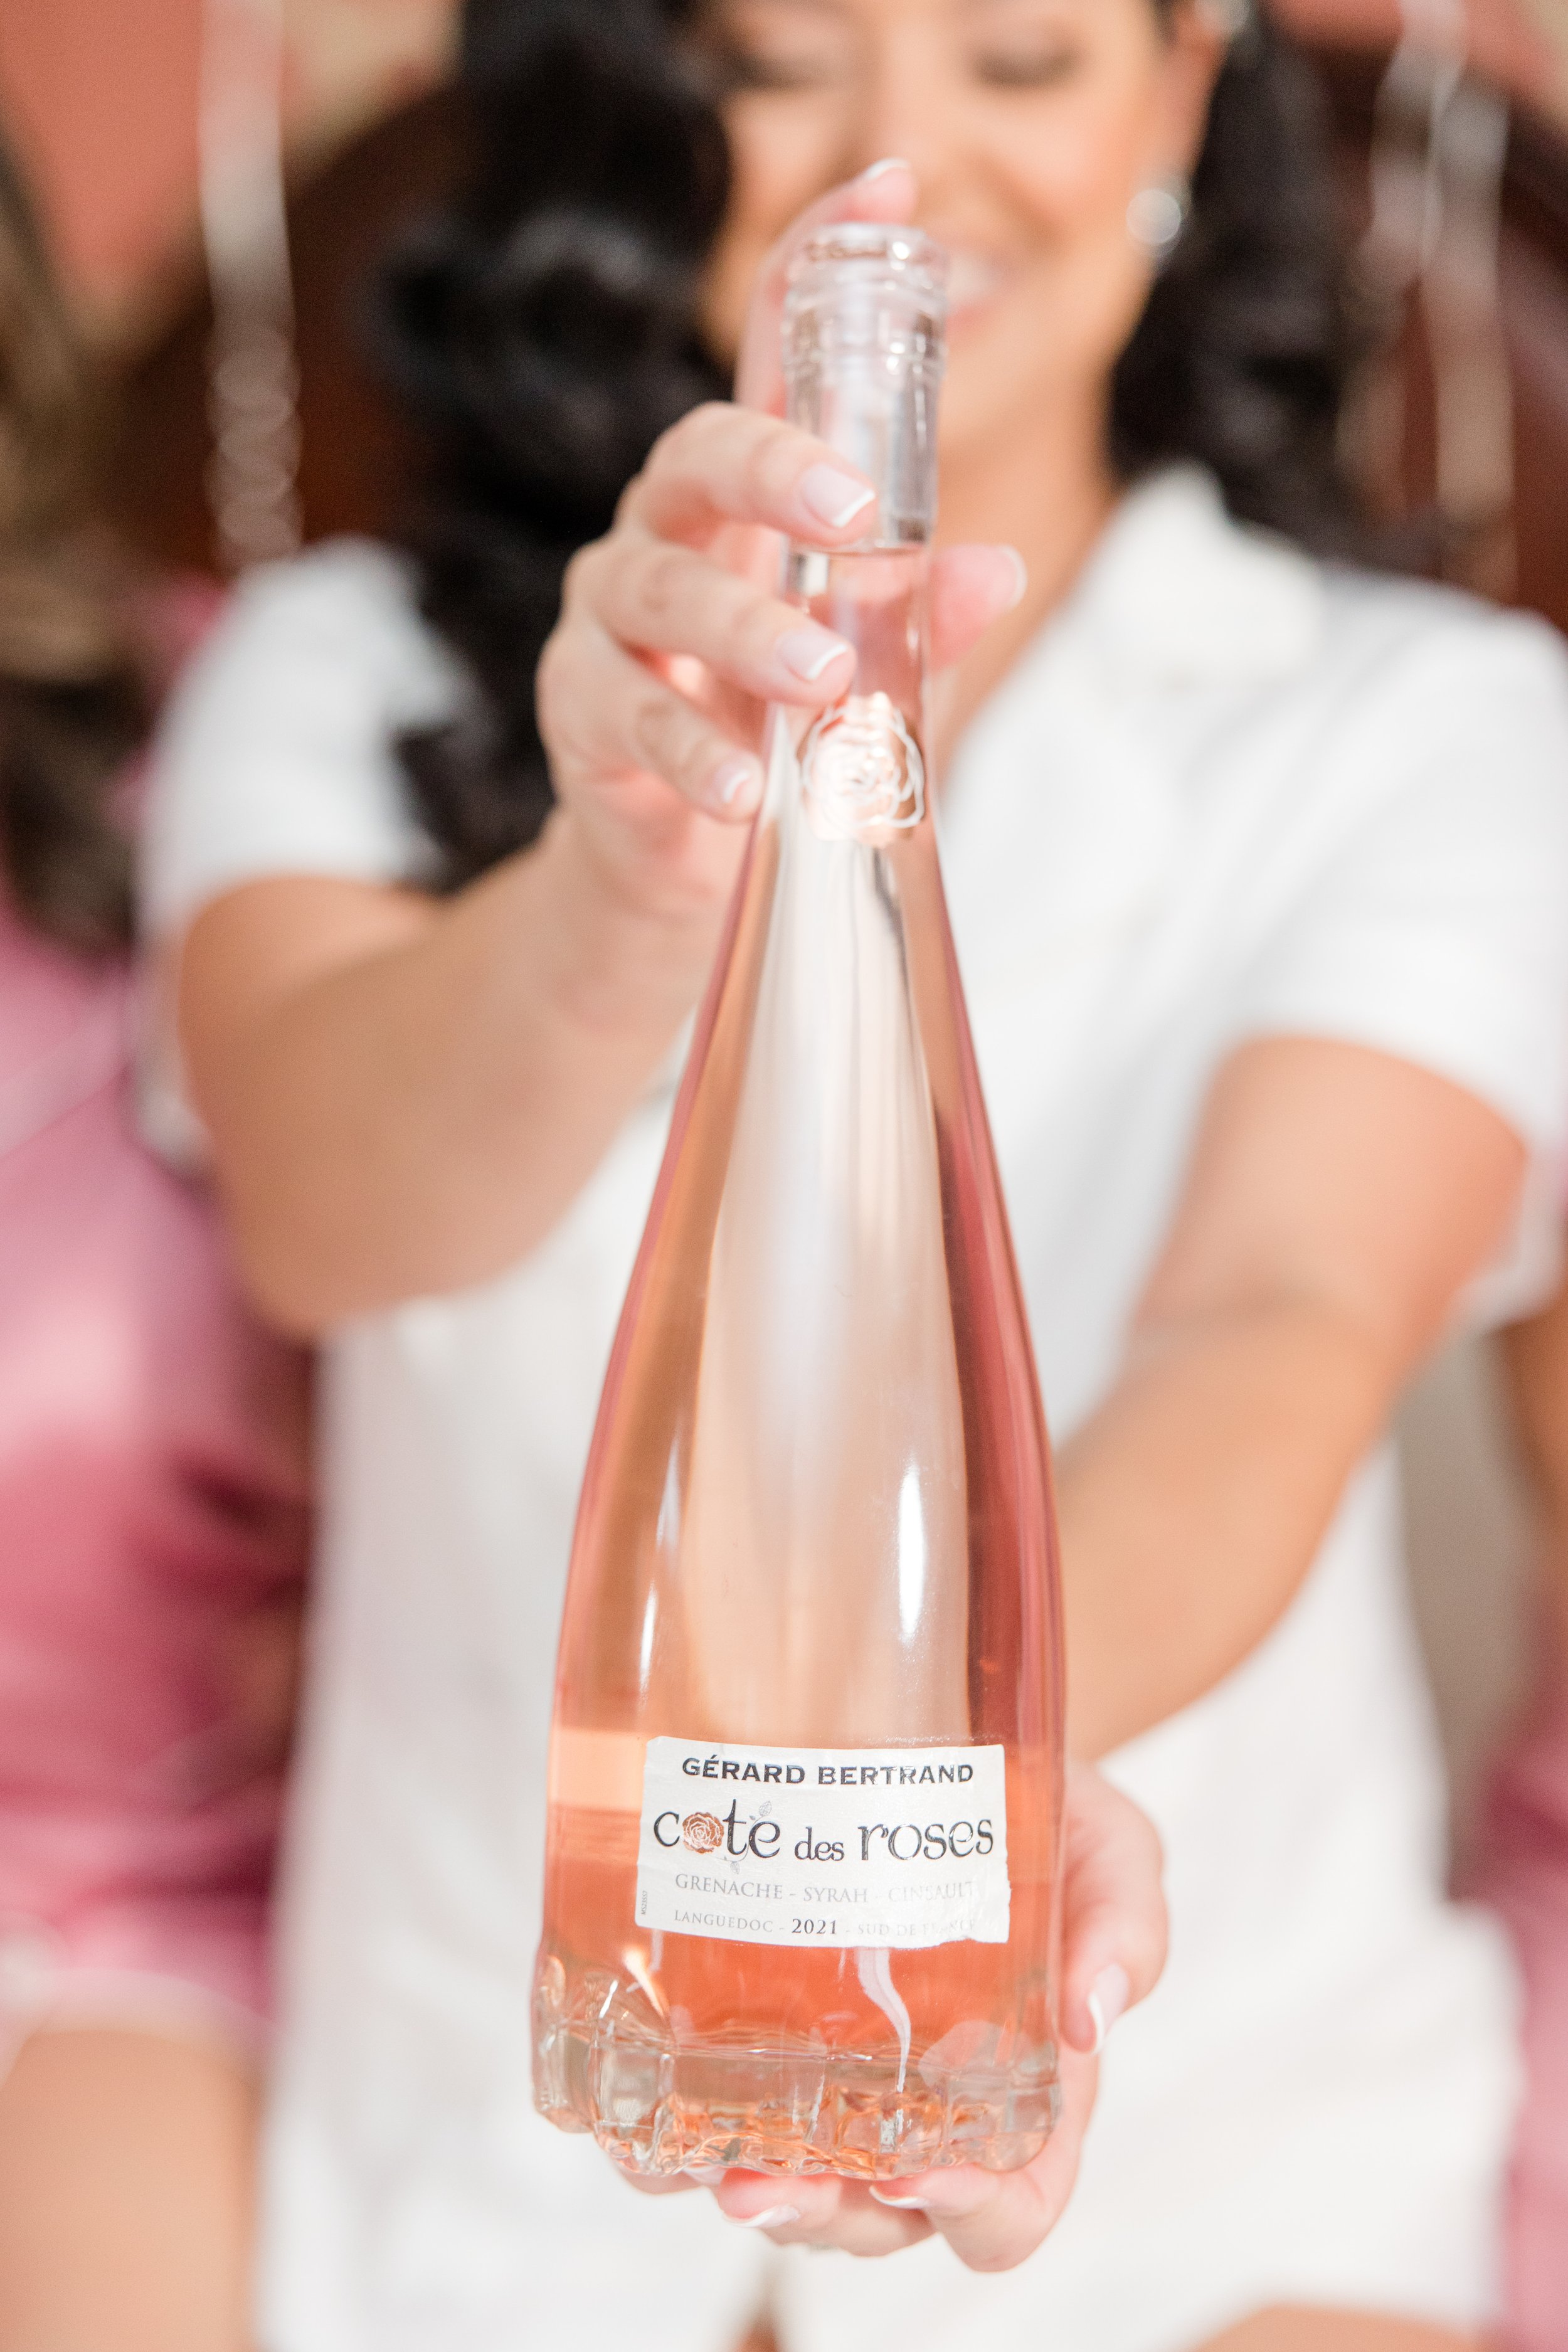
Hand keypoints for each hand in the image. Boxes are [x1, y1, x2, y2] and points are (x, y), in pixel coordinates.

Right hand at [535, 158, 1024, 924]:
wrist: (686, 863)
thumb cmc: (782, 735)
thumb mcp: (870, 678)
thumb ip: (923, 623)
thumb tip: (996, 566)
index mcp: (743, 500)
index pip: (768, 353)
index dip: (816, 261)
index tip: (891, 190)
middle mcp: (665, 531)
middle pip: (697, 452)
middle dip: (774, 468)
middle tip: (853, 514)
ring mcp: (608, 618)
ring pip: (659, 590)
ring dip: (746, 633)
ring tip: (822, 681)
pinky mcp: (577, 712)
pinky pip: (627, 716)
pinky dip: (694, 753)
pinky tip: (748, 784)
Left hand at [625, 1762, 1166, 2272]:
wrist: (923, 1735)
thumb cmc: (1026, 1808)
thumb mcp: (1101, 1840)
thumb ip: (1124, 1914)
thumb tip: (1097, 2013)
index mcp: (1019, 2088)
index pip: (1010, 2204)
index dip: (974, 2212)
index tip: (923, 2172)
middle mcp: (917, 2107)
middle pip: (879, 2219)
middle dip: (823, 2217)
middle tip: (767, 2180)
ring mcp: (824, 2083)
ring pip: (786, 2191)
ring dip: (746, 2191)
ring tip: (703, 2159)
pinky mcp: (742, 2040)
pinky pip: (695, 2131)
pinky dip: (664, 2148)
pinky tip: (640, 2124)